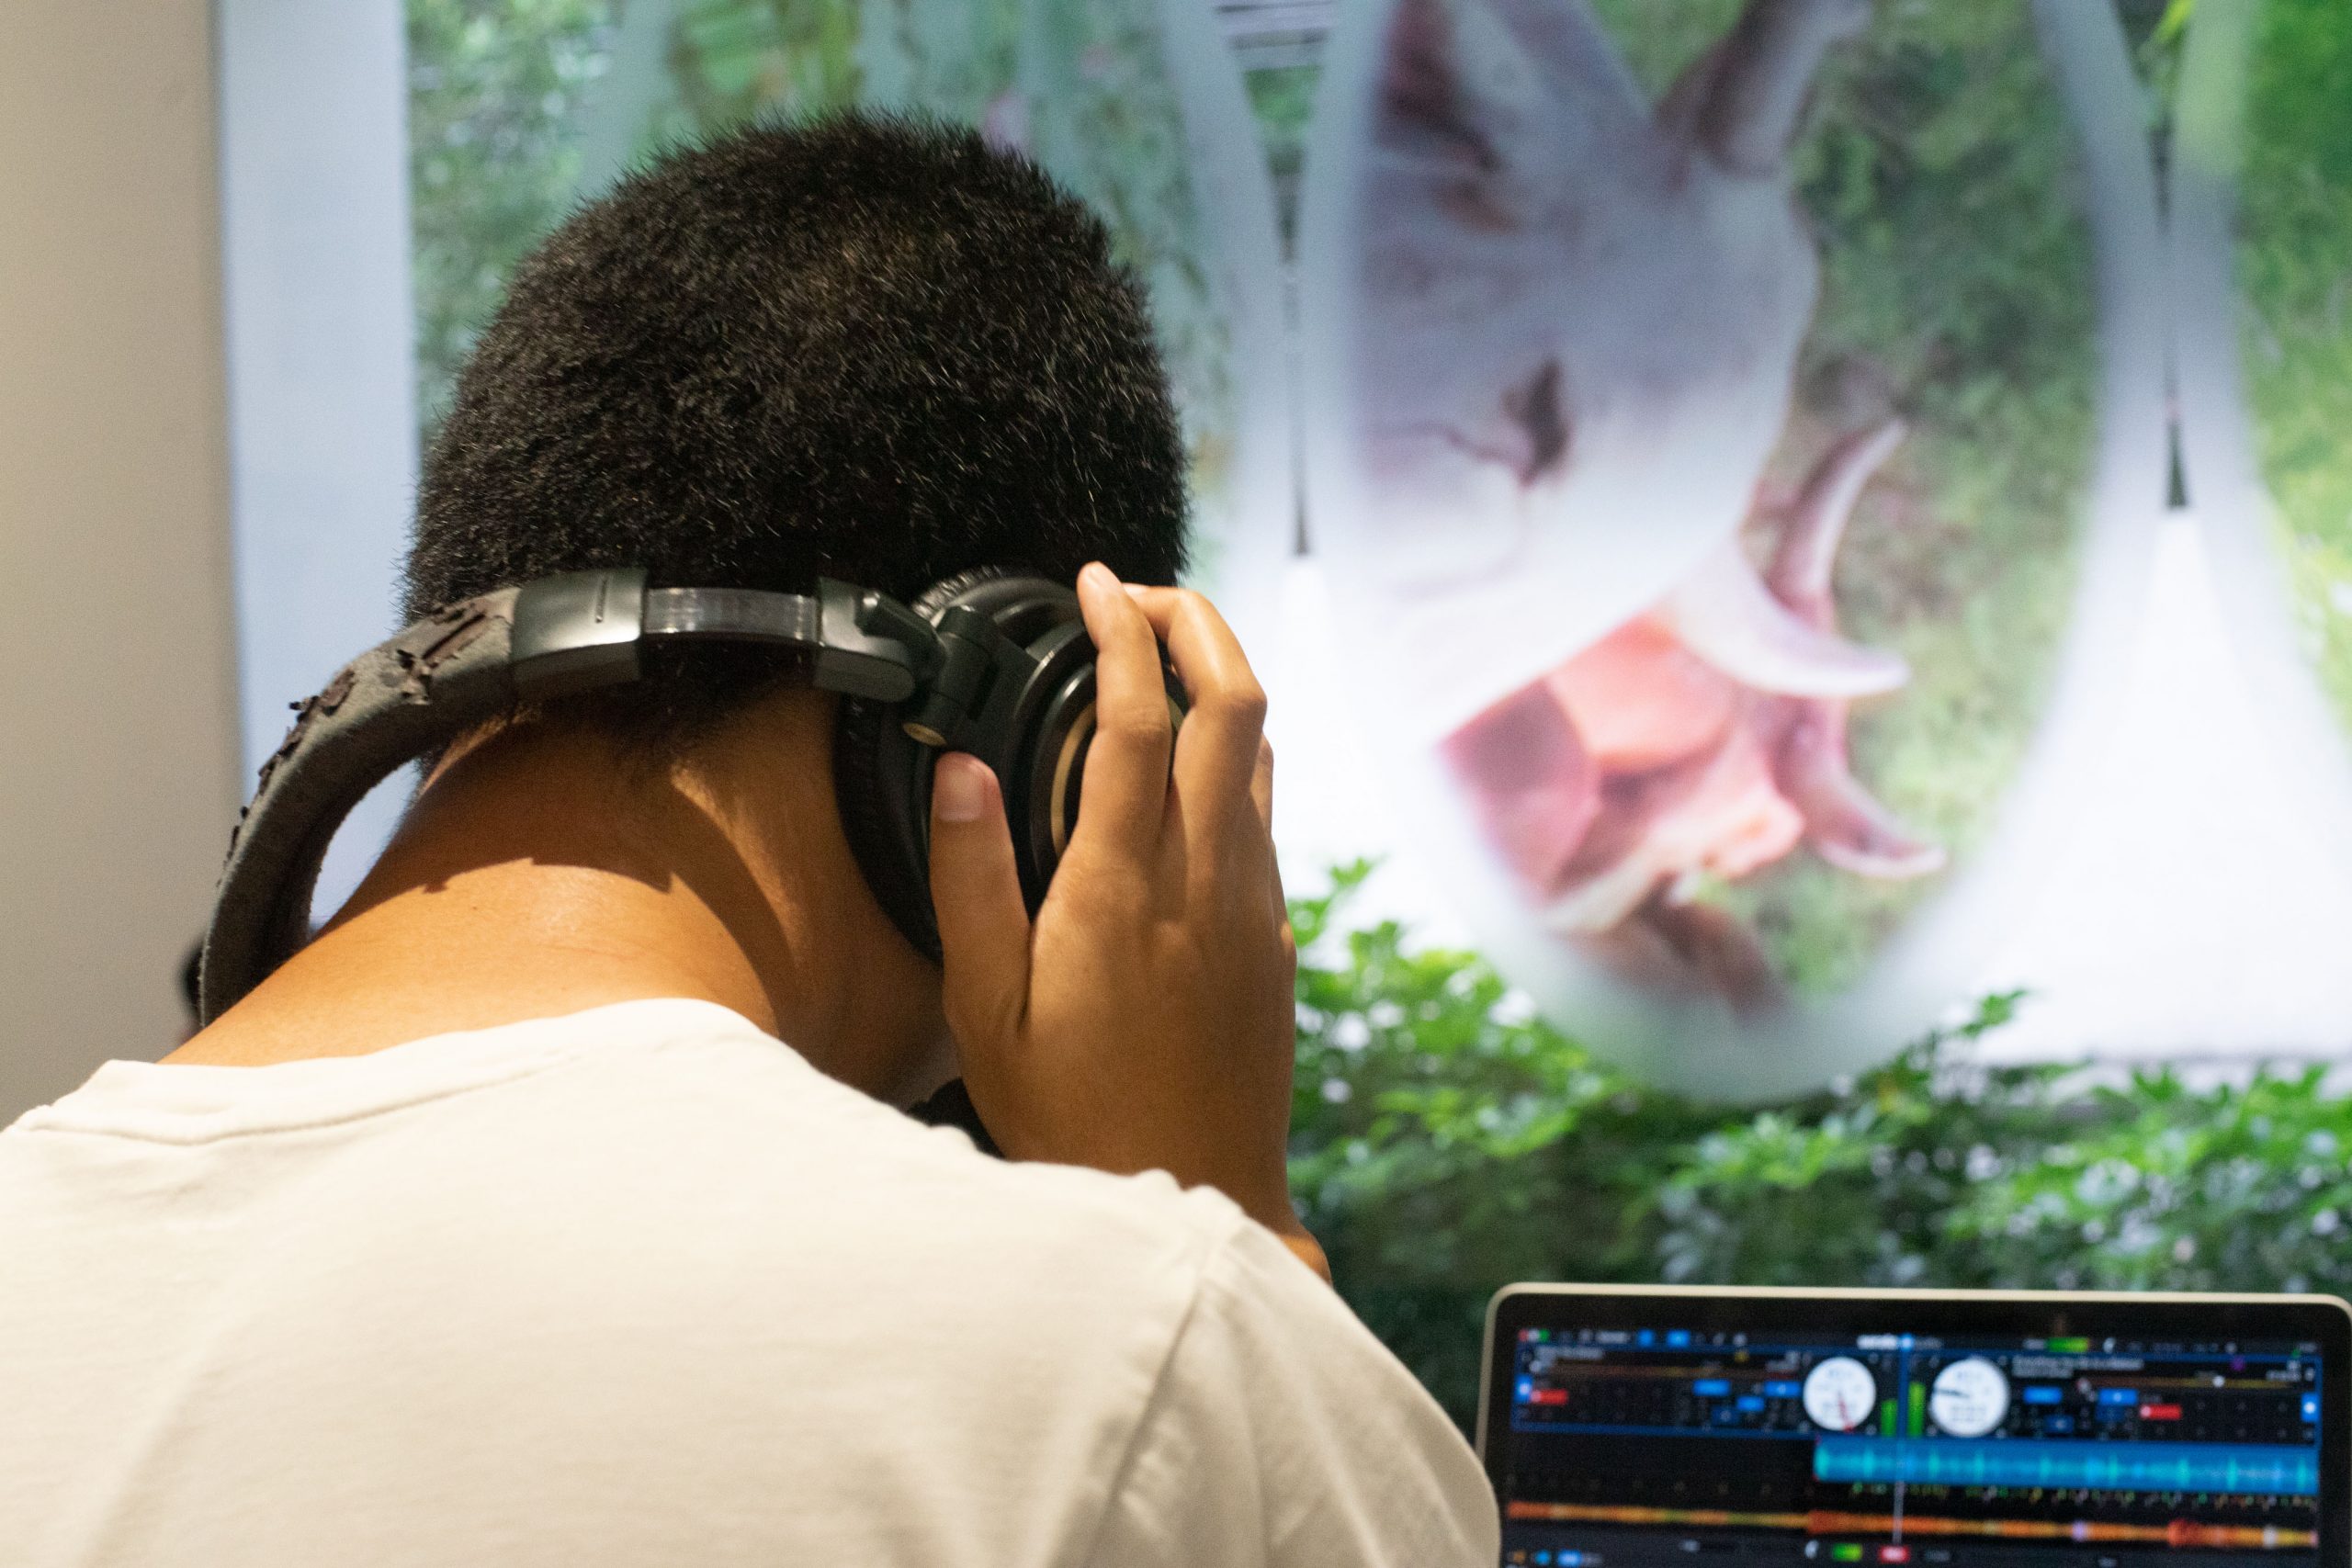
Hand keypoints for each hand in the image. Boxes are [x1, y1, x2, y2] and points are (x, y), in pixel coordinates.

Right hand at [927, 562, 1319, 1272]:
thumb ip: (972, 879)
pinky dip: (1232, 761)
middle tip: (1143, 596)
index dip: (1124, 630)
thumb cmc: (1075, 1122)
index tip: (1096, 584)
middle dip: (1199, 622)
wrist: (1198, 1210)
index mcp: (1125, 887)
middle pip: (1240, 705)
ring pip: (1265, 755)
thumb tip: (956, 767)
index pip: (1141, 717)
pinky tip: (1185, 777)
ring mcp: (1257, 906)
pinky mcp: (1278, 938)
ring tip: (1163, 662)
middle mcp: (1209, 880)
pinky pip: (1265, 816)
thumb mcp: (985, 1010)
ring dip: (1223, 686)